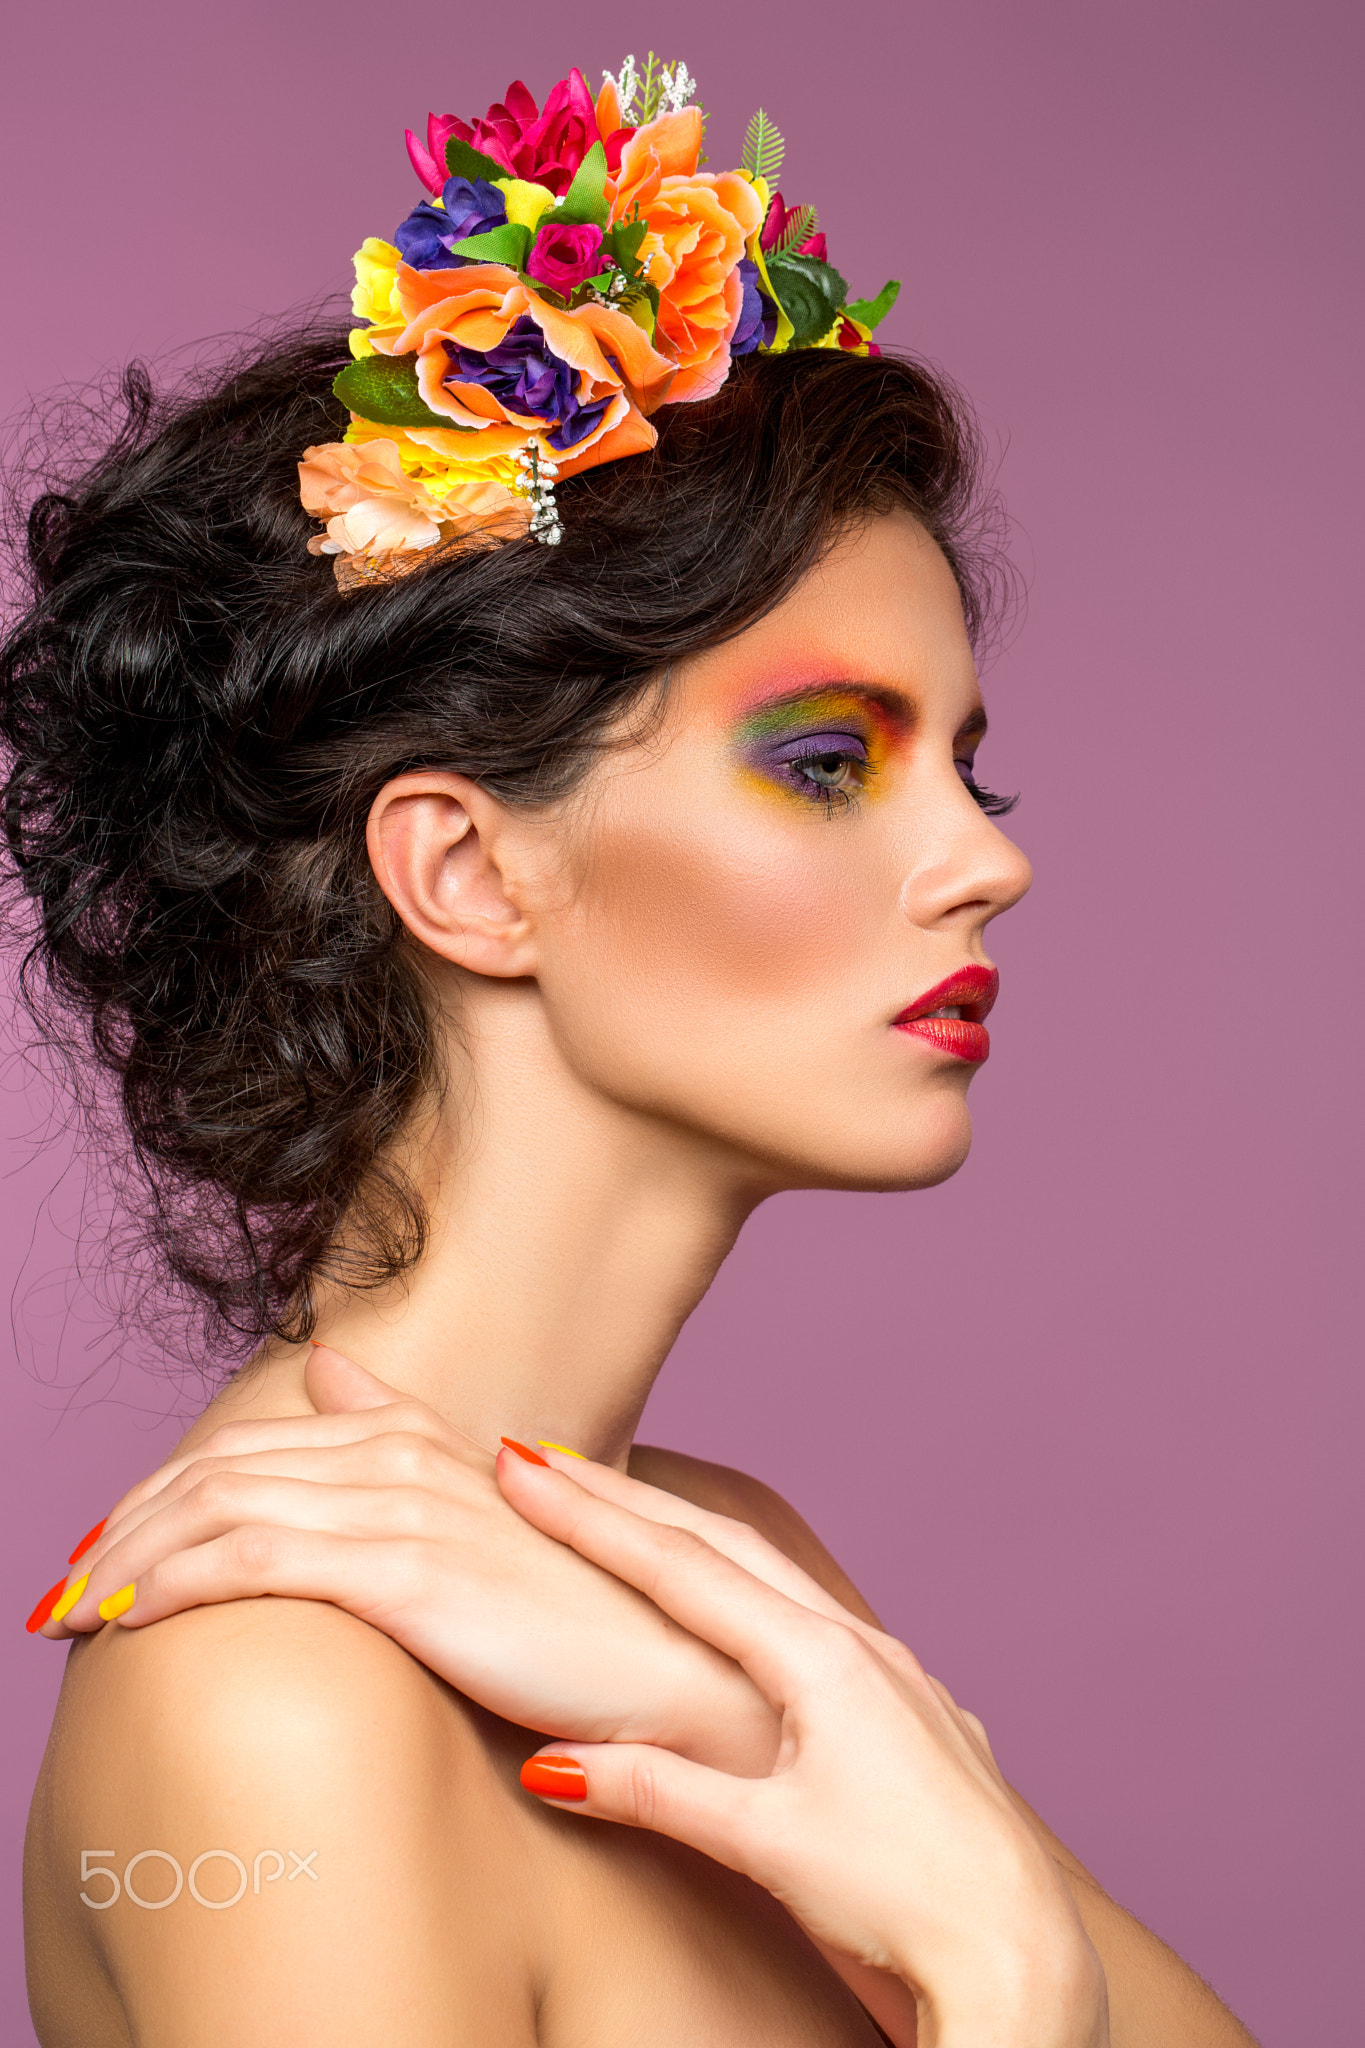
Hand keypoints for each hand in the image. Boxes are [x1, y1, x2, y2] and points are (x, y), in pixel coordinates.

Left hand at [31, 1346, 803, 1771]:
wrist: (667, 1663)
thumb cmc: (575, 1610)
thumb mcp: (480, 1518)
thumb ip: (399, 1438)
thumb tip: (333, 1377)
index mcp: (412, 1439)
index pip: (247, 1453)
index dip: (160, 1498)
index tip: (105, 1552)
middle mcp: (399, 1454)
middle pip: (217, 1474)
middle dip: (123, 1530)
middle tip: (64, 1590)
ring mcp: (401, 1506)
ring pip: (217, 1512)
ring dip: (125, 1562)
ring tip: (70, 1615)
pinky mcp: (405, 1568)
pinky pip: (251, 1563)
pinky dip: (169, 1586)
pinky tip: (123, 1624)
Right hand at [500, 1451, 1109, 2047]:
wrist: (1018, 1952)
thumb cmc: (900, 1900)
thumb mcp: (764, 1843)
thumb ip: (657, 1791)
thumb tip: (549, 1762)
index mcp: (820, 1660)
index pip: (680, 1567)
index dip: (593, 1517)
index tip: (525, 1465)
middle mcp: (862, 1645)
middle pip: (725, 1547)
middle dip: (632, 1502)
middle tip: (551, 1459)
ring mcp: (897, 1674)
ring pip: (778, 1578)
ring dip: (695, 1541)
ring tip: (631, 1513)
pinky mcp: (916, 1712)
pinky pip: (822, 1622)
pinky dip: (757, 1593)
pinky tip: (749, 1610)